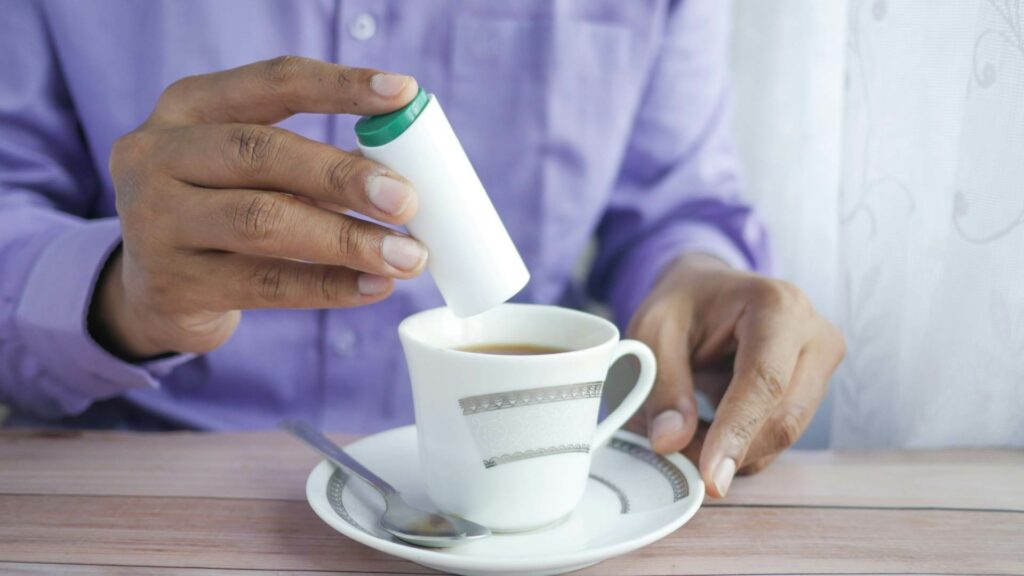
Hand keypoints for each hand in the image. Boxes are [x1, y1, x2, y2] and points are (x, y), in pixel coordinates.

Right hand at [94, 56, 425, 357]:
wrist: (145, 290)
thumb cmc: (218, 211)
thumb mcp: (246, 170)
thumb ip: (309, 163)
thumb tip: (400, 174)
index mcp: (188, 107)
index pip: (272, 82)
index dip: (341, 86)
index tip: (403, 94)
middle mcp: (158, 156)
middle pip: (261, 153)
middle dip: (343, 177)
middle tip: (407, 200)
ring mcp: (155, 222)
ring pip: (262, 222)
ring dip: (346, 240)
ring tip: (407, 255)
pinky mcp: (173, 285)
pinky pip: (266, 285)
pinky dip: (330, 286)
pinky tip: (375, 287)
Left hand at [628, 253, 844, 496]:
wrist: (709, 290)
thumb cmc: (684, 303)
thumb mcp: (653, 331)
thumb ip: (662, 386)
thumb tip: (671, 442)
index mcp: (778, 305)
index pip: (766, 380)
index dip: (738, 432)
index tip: (710, 475)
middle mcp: (814, 334)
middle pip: (783, 417)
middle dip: (730, 451)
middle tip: (676, 457)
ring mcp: (822, 364)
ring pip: (783, 434)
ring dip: (733, 451)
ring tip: (685, 432)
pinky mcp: (815, 390)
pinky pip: (780, 435)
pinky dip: (741, 446)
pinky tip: (709, 429)